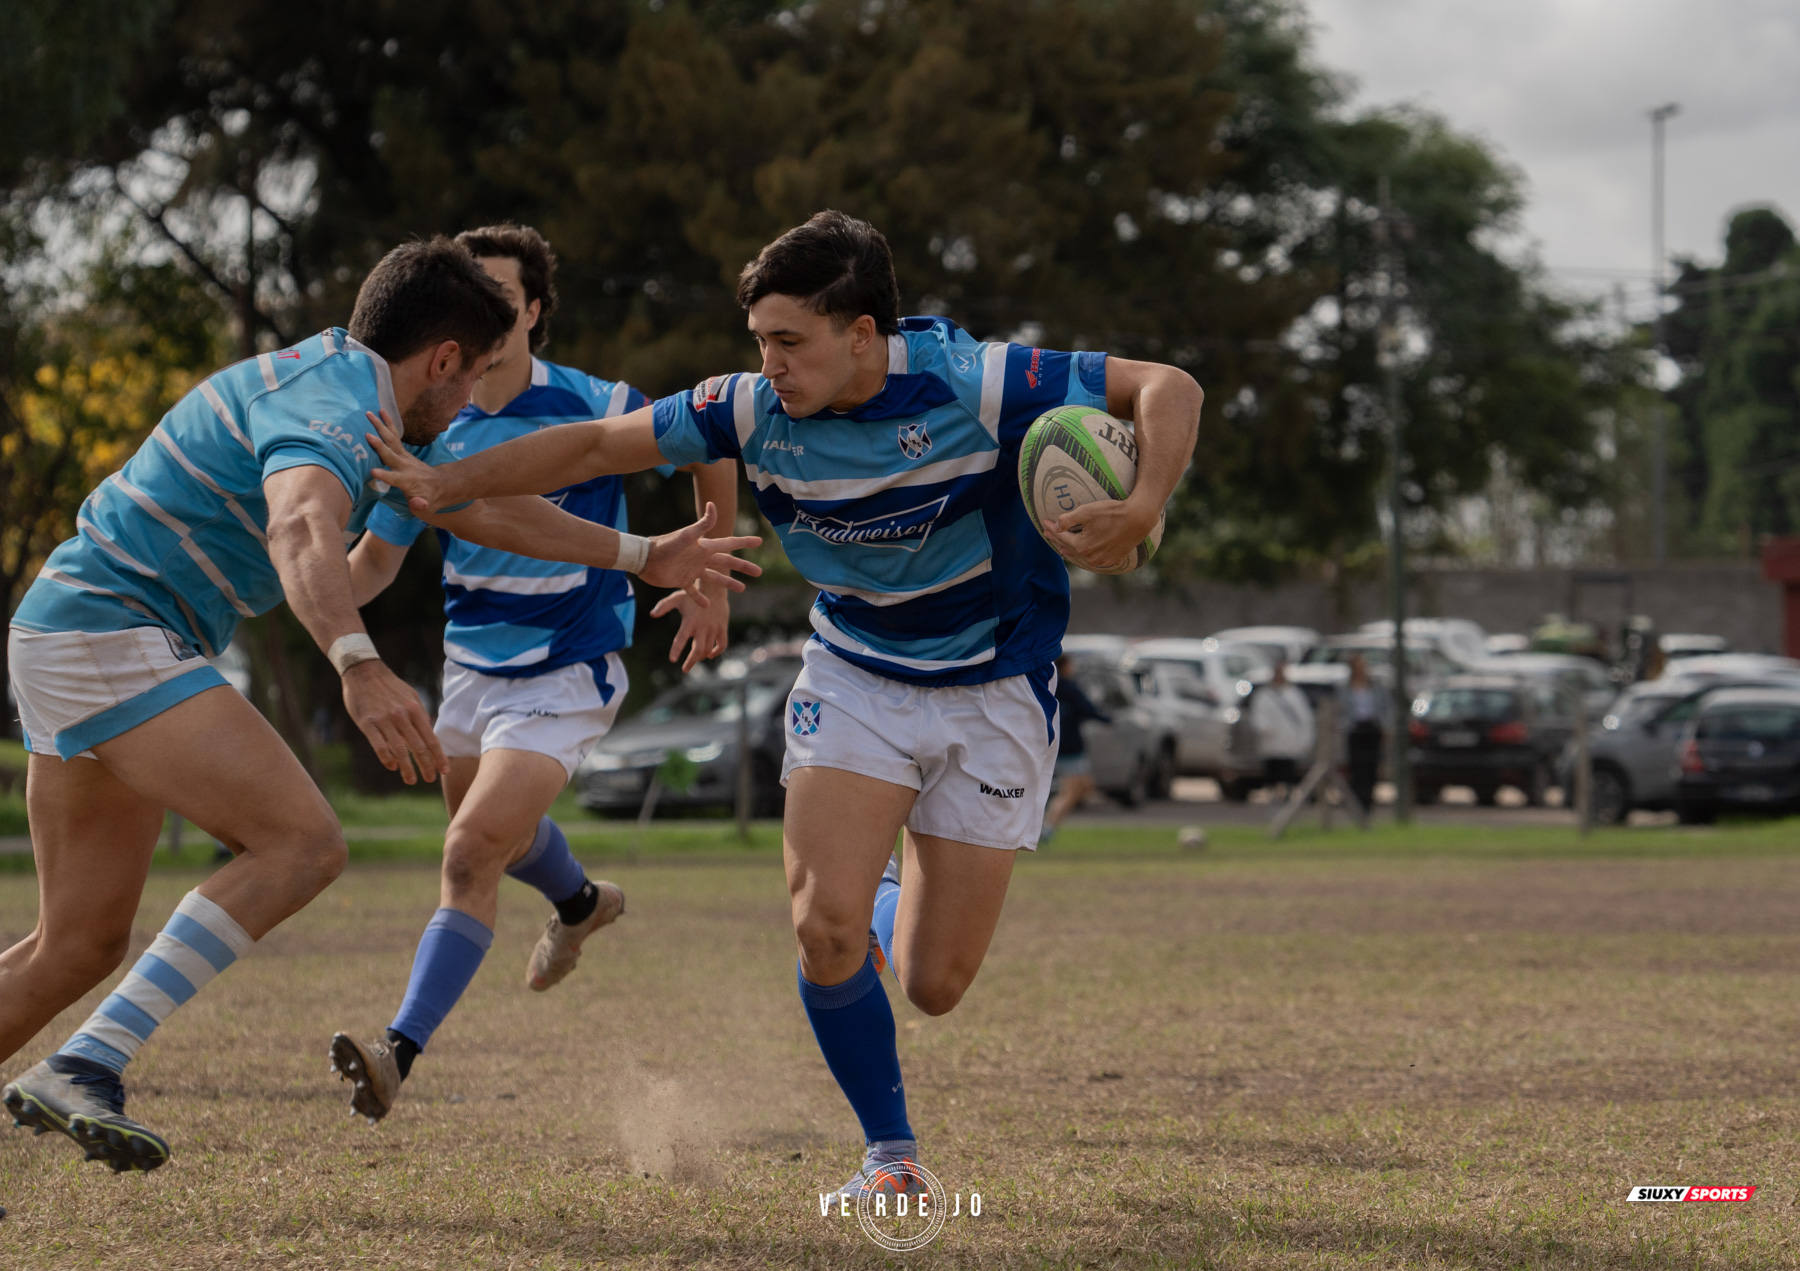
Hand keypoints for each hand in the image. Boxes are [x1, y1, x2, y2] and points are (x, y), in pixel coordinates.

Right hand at [341, 659, 445, 783]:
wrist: (363, 671)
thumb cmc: (389, 686)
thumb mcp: (411, 696)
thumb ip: (420, 715)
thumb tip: (428, 735)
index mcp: (415, 709)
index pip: (431, 738)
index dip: (438, 756)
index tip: (444, 770)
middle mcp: (402, 716)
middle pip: (418, 747)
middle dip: (426, 765)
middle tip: (430, 779)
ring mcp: (384, 720)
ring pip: (399, 750)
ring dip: (407, 768)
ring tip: (411, 780)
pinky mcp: (367, 723)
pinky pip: (379, 745)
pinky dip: (386, 758)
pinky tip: (392, 767)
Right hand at [365, 410, 457, 514]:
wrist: (443, 485)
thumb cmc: (430, 500)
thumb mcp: (427, 508)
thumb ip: (420, 505)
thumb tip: (417, 503)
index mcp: (408, 481)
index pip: (395, 479)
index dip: (385, 476)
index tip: (373, 472)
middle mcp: (406, 466)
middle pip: (391, 454)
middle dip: (379, 446)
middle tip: (367, 434)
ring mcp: (405, 457)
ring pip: (392, 440)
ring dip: (381, 427)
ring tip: (371, 413)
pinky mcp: (404, 452)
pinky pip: (394, 436)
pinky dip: (388, 424)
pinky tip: (382, 411)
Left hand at [641, 502, 762, 602]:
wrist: (645, 558)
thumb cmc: (665, 545)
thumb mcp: (686, 535)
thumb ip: (702, 524)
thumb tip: (713, 504)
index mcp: (704, 547)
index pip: (729, 544)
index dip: (744, 543)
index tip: (760, 541)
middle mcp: (701, 558)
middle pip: (727, 562)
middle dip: (743, 566)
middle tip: (759, 572)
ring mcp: (692, 570)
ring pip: (715, 578)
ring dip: (728, 583)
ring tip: (742, 589)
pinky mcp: (682, 581)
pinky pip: (694, 592)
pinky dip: (700, 598)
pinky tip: (708, 606)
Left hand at [651, 579, 732, 671]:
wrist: (714, 588)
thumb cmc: (692, 594)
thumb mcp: (677, 598)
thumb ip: (664, 606)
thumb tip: (651, 614)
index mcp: (689, 621)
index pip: (681, 638)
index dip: (676, 649)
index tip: (672, 660)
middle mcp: (702, 626)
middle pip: (698, 650)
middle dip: (691, 662)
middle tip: (685, 669)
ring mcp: (714, 628)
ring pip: (708, 649)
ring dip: (701, 657)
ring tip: (694, 659)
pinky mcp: (722, 628)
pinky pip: (722, 645)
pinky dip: (716, 652)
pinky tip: (710, 655)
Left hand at [1041, 495, 1159, 572]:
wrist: (1139, 518)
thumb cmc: (1112, 512)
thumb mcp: (1086, 511)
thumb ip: (1068, 520)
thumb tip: (1055, 526)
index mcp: (1082, 546)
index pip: (1061, 537)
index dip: (1051, 529)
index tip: (1044, 522)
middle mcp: (1091, 558)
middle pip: (1070, 548)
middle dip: (1058, 540)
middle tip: (1050, 533)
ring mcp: (1103, 561)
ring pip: (1082, 556)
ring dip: (1071, 549)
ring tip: (1062, 546)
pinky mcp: (1114, 560)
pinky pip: (1095, 558)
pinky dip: (1087, 553)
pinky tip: (1085, 551)